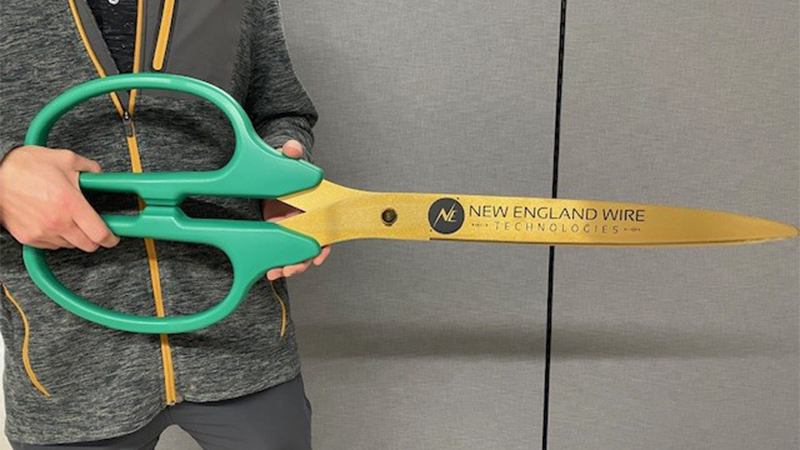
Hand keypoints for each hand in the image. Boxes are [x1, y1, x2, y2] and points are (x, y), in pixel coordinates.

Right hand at [0, 145, 118, 250]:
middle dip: (95, 238)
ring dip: (75, 237)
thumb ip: (89, 167)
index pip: (100, 234)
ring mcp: (43, 233)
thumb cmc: (24, 167)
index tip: (113, 236)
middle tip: (94, 226)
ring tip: (69, 219)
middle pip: (88, 245)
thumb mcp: (64, 159)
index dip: (111, 238)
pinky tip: (54, 221)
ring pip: (70, 246)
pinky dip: (58, 237)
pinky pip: (52, 245)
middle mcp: (58, 222)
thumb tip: (99, 173)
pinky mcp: (29, 238)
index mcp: (70, 204)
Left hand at [262, 140, 330, 279]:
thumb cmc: (287, 166)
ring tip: (276, 273)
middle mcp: (306, 220)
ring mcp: (293, 227)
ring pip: (296, 252)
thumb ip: (291, 153)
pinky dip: (277, 261)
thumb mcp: (287, 156)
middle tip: (290, 270)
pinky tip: (269, 270)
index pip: (325, 228)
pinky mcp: (280, 231)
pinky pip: (282, 250)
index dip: (324, 244)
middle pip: (310, 246)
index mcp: (314, 205)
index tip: (319, 254)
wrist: (272, 170)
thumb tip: (293, 148)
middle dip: (302, 262)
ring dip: (288, 266)